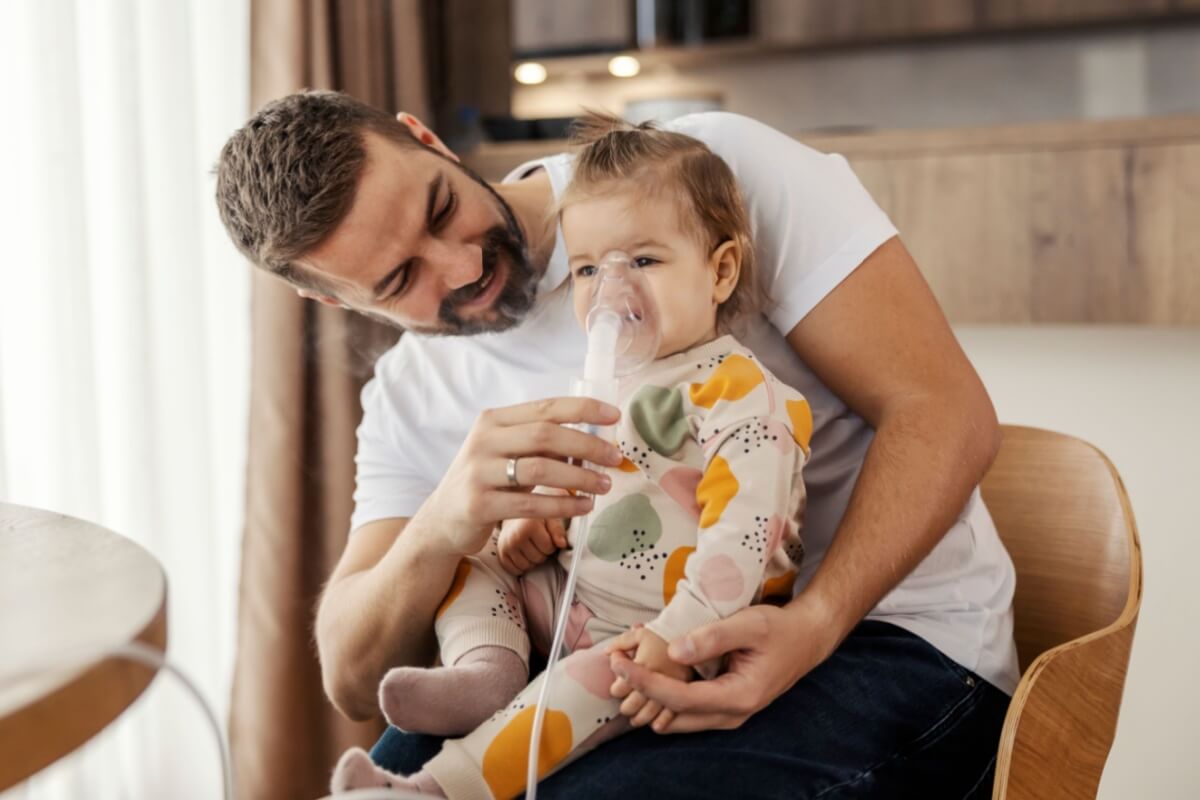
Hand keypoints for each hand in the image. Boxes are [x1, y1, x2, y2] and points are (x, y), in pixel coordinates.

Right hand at [414, 397, 622, 558]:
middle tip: (614, 458)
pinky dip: (562, 504)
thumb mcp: (506, 453)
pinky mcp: (479, 504)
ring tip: (604, 485)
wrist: (443, 518)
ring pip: (540, 468)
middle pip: (545, 435)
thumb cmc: (486, 481)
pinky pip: (530, 503)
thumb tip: (593, 439)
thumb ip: (540, 443)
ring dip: (579, 477)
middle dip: (587, 444)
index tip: (614, 416)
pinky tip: (583, 506)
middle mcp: (483, 441)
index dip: (583, 409)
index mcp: (493, 420)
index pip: (545, 407)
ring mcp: (478, 472)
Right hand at [497, 516, 568, 574]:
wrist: (513, 515)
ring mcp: (506, 546)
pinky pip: (515, 570)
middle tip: (538, 543)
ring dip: (532, 561)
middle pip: (538, 559)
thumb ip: (557, 531)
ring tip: (531, 549)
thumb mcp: (550, 519)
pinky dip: (521, 566)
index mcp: (529, 525)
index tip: (547, 537)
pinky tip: (523, 555)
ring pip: (527, 566)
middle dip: (542, 553)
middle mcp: (515, 536)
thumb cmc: (534, 518)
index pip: (548, 548)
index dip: (551, 545)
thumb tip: (563, 544)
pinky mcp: (501, 554)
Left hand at [608, 598, 840, 733]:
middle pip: (673, 715)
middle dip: (641, 694)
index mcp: (738, 696)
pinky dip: (666, 696)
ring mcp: (729, 715)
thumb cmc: (779, 629)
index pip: (679, 699)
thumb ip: (712, 637)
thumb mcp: (749, 624)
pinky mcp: (725, 707)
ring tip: (628, 671)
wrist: (806, 639)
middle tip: (616, 667)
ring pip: (678, 718)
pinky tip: (654, 674)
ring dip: (652, 698)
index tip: (619, 665)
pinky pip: (688, 711)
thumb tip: (673, 650)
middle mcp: (732, 714)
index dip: (645, 683)